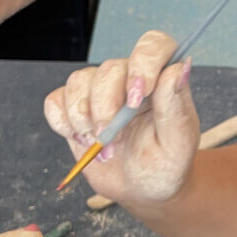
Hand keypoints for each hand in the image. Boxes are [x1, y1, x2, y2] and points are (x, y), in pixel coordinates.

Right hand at [44, 30, 200, 203]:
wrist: (141, 190)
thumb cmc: (165, 166)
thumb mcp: (178, 143)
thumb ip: (176, 105)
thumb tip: (180, 67)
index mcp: (161, 80)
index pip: (153, 46)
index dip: (143, 63)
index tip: (136, 99)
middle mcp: (129, 78)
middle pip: (108, 69)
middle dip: (105, 108)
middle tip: (112, 141)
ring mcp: (100, 91)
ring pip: (78, 81)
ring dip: (83, 119)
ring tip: (100, 147)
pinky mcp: (74, 107)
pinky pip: (55, 100)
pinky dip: (62, 122)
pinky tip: (80, 139)